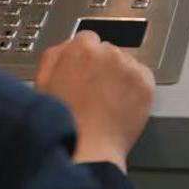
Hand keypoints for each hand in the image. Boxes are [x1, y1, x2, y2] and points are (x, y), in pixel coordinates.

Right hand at [35, 30, 156, 165]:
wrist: (89, 148)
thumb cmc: (65, 122)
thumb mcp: (43, 84)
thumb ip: (54, 57)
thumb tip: (66, 46)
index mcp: (80, 49)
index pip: (87, 40)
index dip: (84, 59)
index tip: (85, 73)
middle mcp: (107, 52)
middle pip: (108, 51)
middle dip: (103, 67)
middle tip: (94, 92)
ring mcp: (129, 66)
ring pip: (126, 64)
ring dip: (119, 77)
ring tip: (107, 102)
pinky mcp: (146, 82)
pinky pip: (142, 77)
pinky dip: (135, 88)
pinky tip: (121, 104)